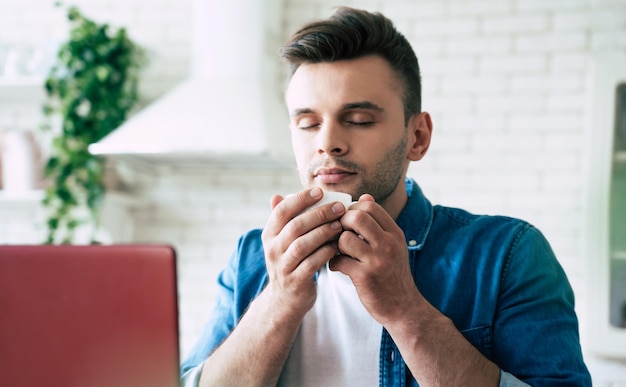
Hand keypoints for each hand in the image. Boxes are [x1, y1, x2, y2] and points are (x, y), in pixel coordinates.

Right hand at [261, 187, 345, 316]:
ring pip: (303, 245)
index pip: (281, 211)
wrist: (284, 301)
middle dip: (319, 214)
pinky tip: (338, 246)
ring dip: (324, 232)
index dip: (300, 199)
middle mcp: (272, 250)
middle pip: (295, 226)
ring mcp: (283, 267)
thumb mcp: (280, 243)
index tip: (319, 191)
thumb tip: (277, 195)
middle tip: (339, 208)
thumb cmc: (289, 263)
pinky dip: (326, 252)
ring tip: (340, 225)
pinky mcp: (295, 281)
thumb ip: (283, 221)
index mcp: (269, 235)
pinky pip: (312, 263)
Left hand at [330, 194, 419, 324]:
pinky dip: (333, 263)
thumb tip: (364, 196)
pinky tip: (338, 267)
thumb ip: (378, 222)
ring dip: (336, 245)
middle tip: (340, 235)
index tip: (348, 221)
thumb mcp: (392, 245)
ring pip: (345, 238)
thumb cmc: (393, 274)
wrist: (403, 308)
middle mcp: (388, 244)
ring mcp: (377, 260)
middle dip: (342, 223)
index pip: (370, 205)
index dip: (353, 209)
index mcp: (394, 233)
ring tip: (339, 252)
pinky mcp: (365, 277)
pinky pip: (338, 261)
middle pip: (357, 216)